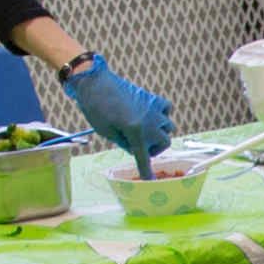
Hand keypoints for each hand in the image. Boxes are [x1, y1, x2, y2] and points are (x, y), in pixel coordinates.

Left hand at [61, 50, 175, 171]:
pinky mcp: (152, 98)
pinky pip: (167, 109)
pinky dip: (163, 114)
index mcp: (135, 133)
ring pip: (168, 127)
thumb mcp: (107, 133)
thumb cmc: (95, 109)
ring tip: (146, 130)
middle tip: (141, 145)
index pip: (144, 158)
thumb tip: (136, 147)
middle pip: (164, 142)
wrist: (94, 83)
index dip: (147, 172)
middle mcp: (149, 123)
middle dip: (154, 147)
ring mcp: (153, 109)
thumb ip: (125, 143)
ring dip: (160, 132)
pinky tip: (152, 114)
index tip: (150, 181)